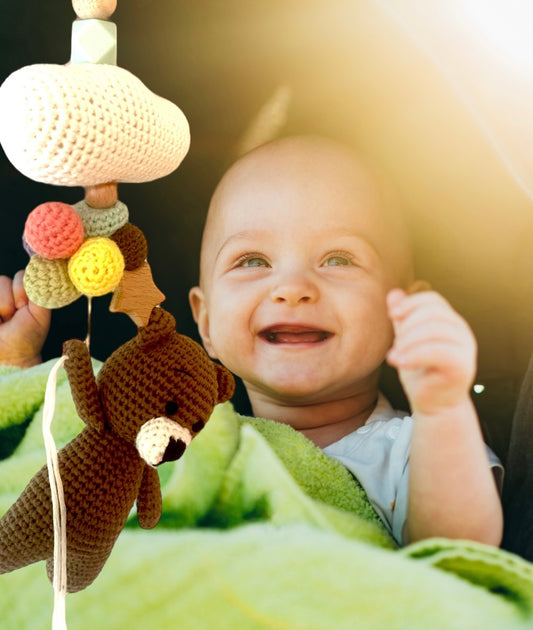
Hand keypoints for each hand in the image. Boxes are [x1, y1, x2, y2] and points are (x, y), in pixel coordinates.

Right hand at [0, 270, 50, 367]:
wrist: (11, 357)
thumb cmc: (27, 337)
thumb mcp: (40, 313)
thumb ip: (41, 292)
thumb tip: (45, 270)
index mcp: (22, 293)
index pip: (21, 276)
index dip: (23, 290)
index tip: (25, 307)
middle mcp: (5, 294)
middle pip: (4, 280)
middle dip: (11, 300)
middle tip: (14, 317)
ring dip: (1, 306)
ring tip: (3, 321)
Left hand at [386, 288, 475, 415]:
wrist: (433, 405)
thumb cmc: (420, 372)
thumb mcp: (406, 341)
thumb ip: (402, 319)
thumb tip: (394, 293)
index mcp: (450, 322)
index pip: (433, 300)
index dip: (411, 304)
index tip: (392, 316)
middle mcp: (462, 331)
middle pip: (433, 313)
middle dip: (407, 326)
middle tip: (395, 346)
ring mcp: (466, 348)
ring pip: (434, 330)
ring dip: (407, 342)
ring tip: (394, 357)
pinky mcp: (463, 366)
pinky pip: (437, 351)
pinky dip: (413, 355)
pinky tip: (398, 362)